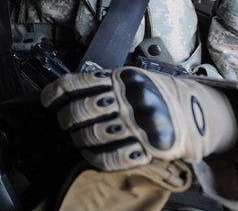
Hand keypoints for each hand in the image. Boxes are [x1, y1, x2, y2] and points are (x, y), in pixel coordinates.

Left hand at [41, 67, 237, 170]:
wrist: (191, 111)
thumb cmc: (150, 94)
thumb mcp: (126, 78)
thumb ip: (99, 83)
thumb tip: (61, 94)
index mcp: (119, 78)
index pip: (75, 82)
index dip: (53, 92)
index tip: (46, 101)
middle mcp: (128, 98)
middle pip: (79, 111)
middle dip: (65, 119)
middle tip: (65, 122)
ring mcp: (138, 123)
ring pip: (90, 135)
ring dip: (78, 140)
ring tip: (79, 138)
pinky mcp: (147, 146)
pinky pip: (109, 158)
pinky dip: (93, 158)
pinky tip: (90, 153)